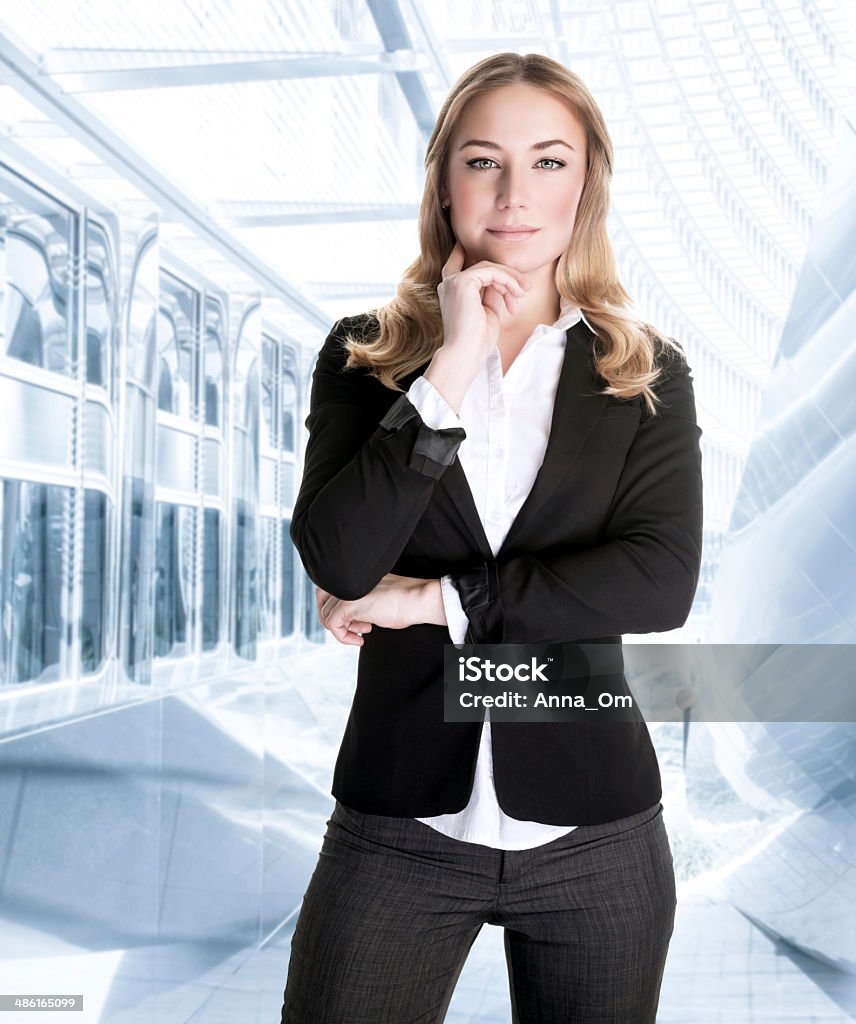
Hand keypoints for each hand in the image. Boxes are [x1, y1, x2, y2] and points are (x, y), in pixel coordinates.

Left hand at [315, 574, 442, 646]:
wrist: (416, 599)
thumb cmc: (403, 600)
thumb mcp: (375, 596)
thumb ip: (358, 599)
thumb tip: (347, 614)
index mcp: (353, 575)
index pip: (329, 590)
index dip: (337, 607)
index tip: (355, 620)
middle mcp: (347, 580)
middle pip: (321, 600)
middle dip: (333, 618)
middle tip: (350, 628)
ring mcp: (346, 591)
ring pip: (326, 615)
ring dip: (342, 629)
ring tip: (362, 631)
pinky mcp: (348, 604)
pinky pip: (333, 625)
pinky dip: (343, 637)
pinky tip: (360, 639)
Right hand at [437, 240, 531, 366]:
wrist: (465, 355)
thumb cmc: (476, 341)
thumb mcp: (488, 312)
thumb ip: (492, 294)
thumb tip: (504, 282)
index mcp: (451, 292)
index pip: (456, 264)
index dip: (463, 252)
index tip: (473, 244)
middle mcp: (449, 285)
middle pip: (483, 266)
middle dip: (507, 276)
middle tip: (524, 289)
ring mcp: (454, 282)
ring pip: (489, 267)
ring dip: (510, 280)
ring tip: (522, 295)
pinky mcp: (462, 282)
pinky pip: (491, 272)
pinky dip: (507, 281)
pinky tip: (515, 294)